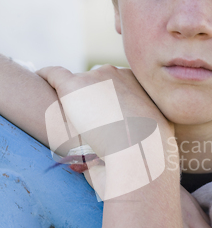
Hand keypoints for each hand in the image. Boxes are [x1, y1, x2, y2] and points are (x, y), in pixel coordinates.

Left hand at [36, 65, 173, 146]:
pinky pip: (54, 74)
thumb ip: (141, 126)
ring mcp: (94, 78)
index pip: (116, 87)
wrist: (140, 152)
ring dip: (71, 98)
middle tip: (86, 122)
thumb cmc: (149, 153)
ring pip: (76, 82)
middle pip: (95, 82)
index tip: (103, 118)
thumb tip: (128, 134)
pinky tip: (40, 79)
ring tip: (62, 112)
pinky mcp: (73, 86)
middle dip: (90, 98)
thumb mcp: (154, 132)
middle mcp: (118, 74)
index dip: (107, 103)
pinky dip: (46, 76)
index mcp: (139, 84)